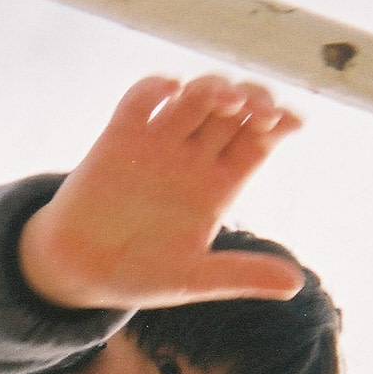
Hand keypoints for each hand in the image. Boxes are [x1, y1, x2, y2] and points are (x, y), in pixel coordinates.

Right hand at [18, 74, 304, 309]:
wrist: (76, 272)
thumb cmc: (136, 276)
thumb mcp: (192, 280)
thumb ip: (240, 276)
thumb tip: (296, 286)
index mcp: (217, 187)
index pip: (258, 141)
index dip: (278, 124)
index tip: (289, 122)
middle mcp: (191, 160)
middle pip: (233, 111)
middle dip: (252, 99)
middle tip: (257, 109)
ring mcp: (156, 146)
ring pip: (193, 98)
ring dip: (213, 88)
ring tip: (224, 99)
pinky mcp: (118, 139)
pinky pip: (141, 100)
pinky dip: (156, 87)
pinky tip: (170, 91)